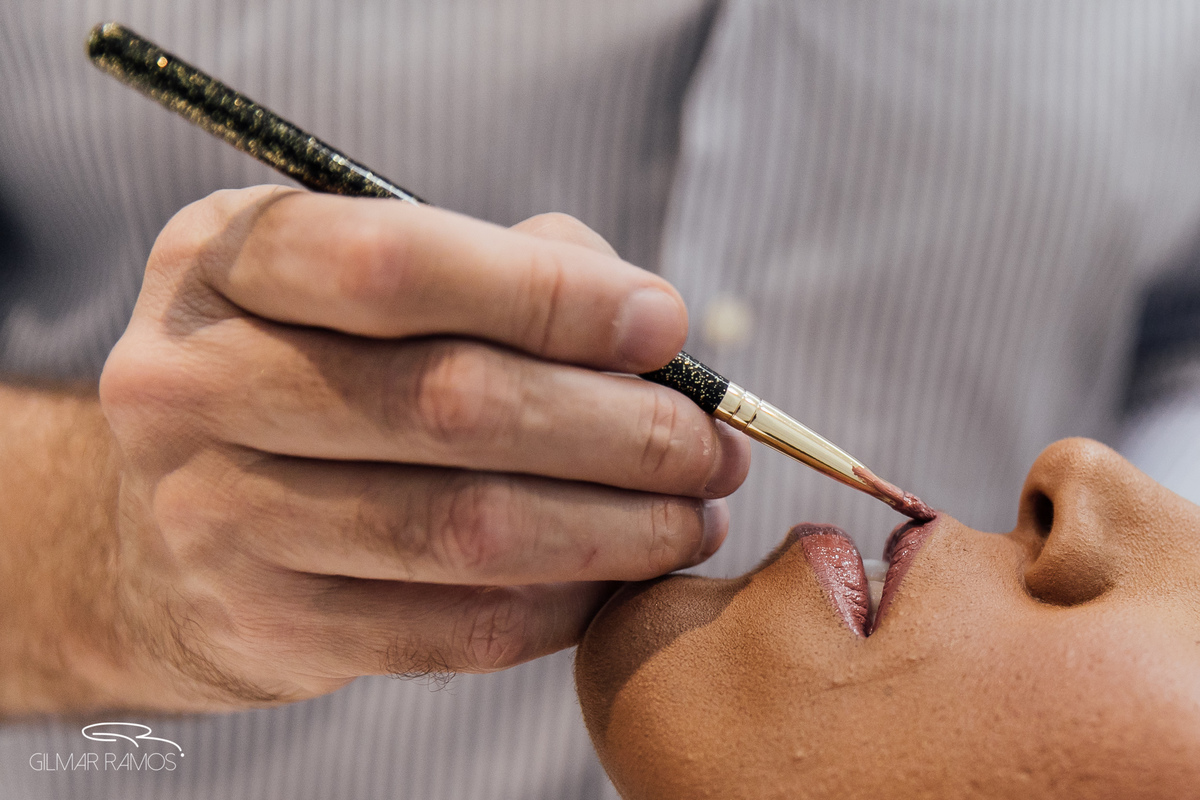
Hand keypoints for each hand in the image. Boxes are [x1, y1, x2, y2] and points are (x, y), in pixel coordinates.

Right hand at [97, 186, 749, 709]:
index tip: (664, 326)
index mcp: (221, 261)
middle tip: (714, 444)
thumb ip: (503, 268)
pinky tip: (618, 577)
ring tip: (695, 516)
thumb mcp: (362, 279)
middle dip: (622, 427)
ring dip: (618, 528)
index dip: (552, 296)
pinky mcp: (266, 628)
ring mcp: (215, 519)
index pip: (397, 263)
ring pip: (465, 528)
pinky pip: (456, 628)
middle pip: (449, 404)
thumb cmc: (309, 370)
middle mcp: (193, 386)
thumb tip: (646, 326)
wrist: (167, 523)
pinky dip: (565, 603)